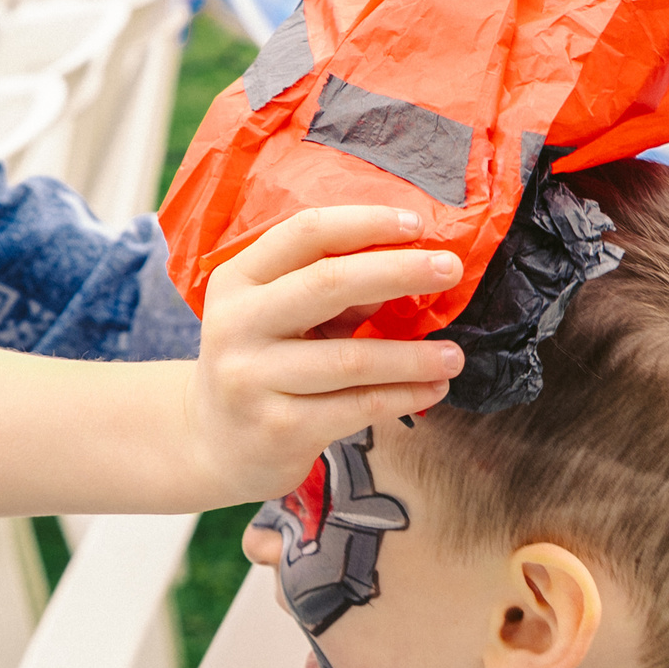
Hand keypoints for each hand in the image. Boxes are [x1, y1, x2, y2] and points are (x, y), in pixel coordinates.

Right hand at [185, 205, 464, 507]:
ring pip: (353, 357)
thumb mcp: (278, 318)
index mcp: (237, 280)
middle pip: (329, 283)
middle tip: (451, 269)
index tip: (417, 225)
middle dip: (399, 271)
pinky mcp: (279, 427)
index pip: (305, 233)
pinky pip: (358, 406)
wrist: (214, 444)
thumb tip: (410, 267)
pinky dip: (404, 395)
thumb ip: (331, 291)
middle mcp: (237, 324)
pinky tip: (431, 388)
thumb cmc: (262, 366)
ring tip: (454, 354)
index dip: (365, 223)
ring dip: (415, 355)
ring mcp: (253, 378)